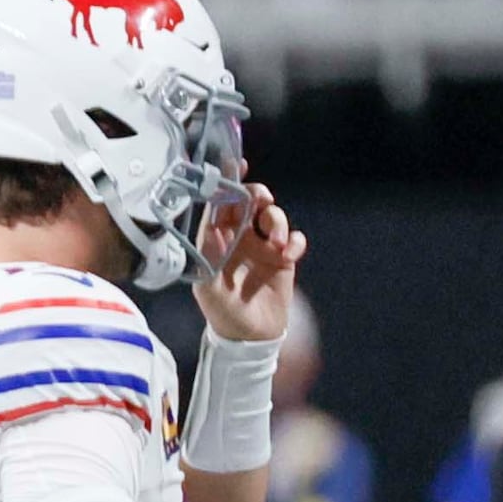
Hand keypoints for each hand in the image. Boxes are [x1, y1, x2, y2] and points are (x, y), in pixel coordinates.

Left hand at [194, 184, 303, 339]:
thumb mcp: (208, 289)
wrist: (249, 337)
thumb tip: (212, 231)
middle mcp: (239, 237)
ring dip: (277, 222)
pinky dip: (294, 241)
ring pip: (273, 216)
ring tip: (275, 244)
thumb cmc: (222, 312)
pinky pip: (294, 238)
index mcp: (216, 240)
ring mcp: (262, 246)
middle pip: (250, 202)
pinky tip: (289, 254)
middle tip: (263, 201)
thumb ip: (208, 259)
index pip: (220, 204)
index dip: (227, 183)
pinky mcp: (282, 258)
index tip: (235, 164)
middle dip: (257, 195)